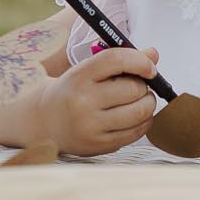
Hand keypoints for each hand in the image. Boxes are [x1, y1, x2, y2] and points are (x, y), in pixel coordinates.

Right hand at [41, 46, 157, 155]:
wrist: (46, 121)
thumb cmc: (73, 90)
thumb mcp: (88, 70)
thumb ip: (121, 60)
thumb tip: (153, 54)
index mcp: (79, 76)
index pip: (117, 60)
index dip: (140, 61)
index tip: (149, 67)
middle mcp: (83, 102)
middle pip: (133, 89)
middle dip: (143, 86)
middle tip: (138, 86)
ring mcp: (91, 126)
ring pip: (139, 112)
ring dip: (148, 104)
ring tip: (140, 100)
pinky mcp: (100, 145)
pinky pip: (136, 132)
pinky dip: (144, 122)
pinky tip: (135, 116)